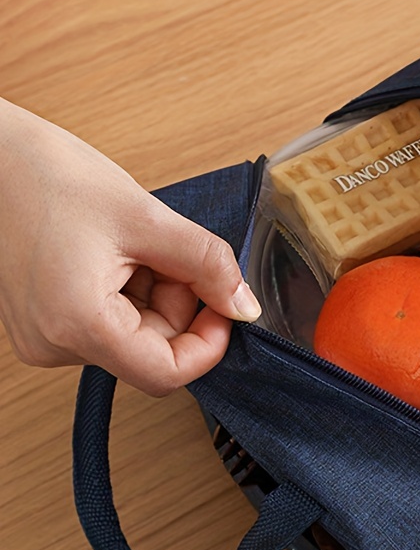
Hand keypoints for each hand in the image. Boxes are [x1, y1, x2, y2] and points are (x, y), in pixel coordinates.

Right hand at [0, 98, 261, 395]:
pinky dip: (130, 290)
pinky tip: (115, 252)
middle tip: (170, 251)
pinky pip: (110, 322)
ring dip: (156, 292)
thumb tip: (244, 307)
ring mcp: (46, 336)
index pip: (166, 375)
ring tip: (133, 243)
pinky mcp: (45, 322)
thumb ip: (207, 266)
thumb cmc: (46, 174)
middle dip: (179, 303)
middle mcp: (54, 344)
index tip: (224, 306)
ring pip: (136, 335)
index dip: (208, 344)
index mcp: (76, 325)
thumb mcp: (147, 218)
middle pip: (153, 350)